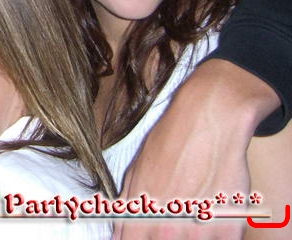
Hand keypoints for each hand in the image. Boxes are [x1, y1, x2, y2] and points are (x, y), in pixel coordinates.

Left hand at [114, 59, 277, 239]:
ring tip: (194, 210)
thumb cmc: (170, 143)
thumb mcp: (136, 172)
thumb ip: (128, 208)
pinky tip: (215, 211)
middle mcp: (166, 227)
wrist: (208, 119)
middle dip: (165, 235)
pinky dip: (218, 232)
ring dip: (193, 234)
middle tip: (174, 219)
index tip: (144, 234)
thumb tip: (119, 233)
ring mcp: (198, 230)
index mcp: (140, 214)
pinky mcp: (229, 228)